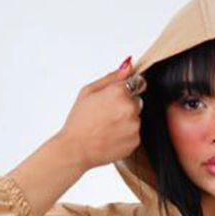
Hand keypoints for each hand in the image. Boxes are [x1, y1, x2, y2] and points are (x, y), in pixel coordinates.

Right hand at [57, 56, 144, 172]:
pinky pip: (135, 134)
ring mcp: (134, 125)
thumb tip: (128, 66)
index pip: (138, 83)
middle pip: (137, 101)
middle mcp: (130, 108)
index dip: (127, 90)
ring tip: (107, 127)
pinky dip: (126, 135)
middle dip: (125, 105)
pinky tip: (111, 136)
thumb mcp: (88, 91)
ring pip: (136, 118)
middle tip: (107, 115)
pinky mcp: (135, 141)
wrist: (76, 148)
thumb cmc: (79, 121)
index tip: (118, 97)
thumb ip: (111, 77)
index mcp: (119, 92)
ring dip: (126, 121)